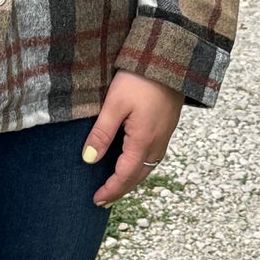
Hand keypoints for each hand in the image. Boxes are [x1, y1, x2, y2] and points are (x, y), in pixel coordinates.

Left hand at [81, 71, 183, 207]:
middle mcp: (158, 143)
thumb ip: (102, 133)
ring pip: (148, 167)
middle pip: (138, 176)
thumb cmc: (140, 79)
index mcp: (143, 141)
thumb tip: (89, 159)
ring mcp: (165, 135)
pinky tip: (133, 162)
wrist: (170, 59)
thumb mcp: (115, 104)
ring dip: (132, 180)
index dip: (110, 190)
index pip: (125, 176)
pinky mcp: (167, 127)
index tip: (96, 199)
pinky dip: (141, 166)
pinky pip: (154, 156)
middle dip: (121, 190)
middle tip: (104, 200)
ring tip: (116, 186)